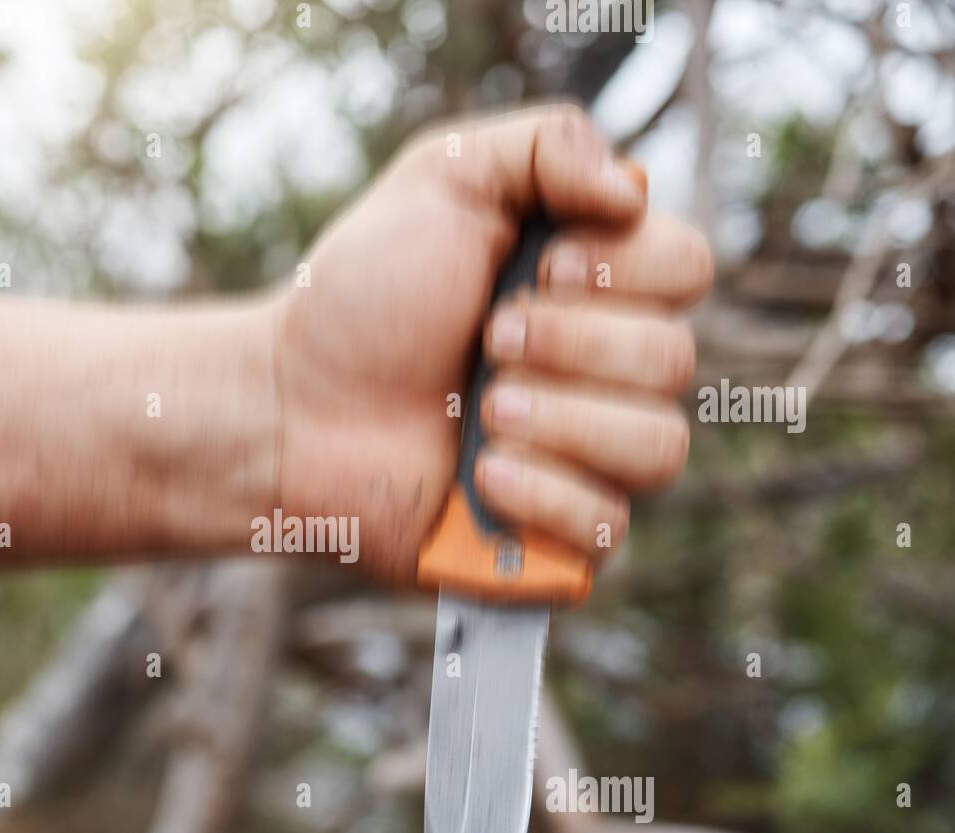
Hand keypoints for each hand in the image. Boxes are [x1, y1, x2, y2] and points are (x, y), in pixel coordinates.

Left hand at [268, 104, 712, 584]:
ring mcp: (585, 462)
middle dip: (570, 343)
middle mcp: (604, 376)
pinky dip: (544, 495)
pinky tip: (481, 474)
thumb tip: (633, 191)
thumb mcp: (443, 179)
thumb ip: (547, 145)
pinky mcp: (553, 540)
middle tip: (486, 341)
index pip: (688, 267)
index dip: (622, 270)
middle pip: (673, 359)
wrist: (291, 407)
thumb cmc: (359, 298)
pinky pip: (610, 529)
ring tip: (482, 411)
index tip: (535, 270)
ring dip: (561, 419)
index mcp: (595, 290)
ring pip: (658, 447)